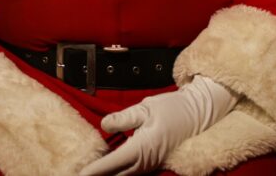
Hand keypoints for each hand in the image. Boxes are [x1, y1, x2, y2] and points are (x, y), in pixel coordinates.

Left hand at [78, 75, 237, 175]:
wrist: (199, 113)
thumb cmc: (173, 108)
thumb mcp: (146, 107)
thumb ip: (123, 118)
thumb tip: (103, 125)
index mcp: (142, 147)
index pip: (112, 164)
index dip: (94, 170)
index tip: (79, 174)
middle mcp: (145, 161)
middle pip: (116, 175)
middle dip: (97, 175)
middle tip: (76, 173)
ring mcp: (150, 165)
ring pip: (123, 175)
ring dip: (107, 173)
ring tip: (88, 171)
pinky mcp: (152, 163)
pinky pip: (130, 172)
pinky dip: (116, 171)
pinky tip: (106, 167)